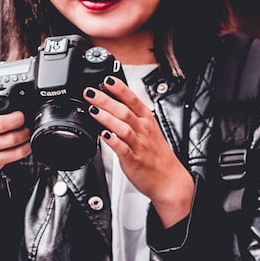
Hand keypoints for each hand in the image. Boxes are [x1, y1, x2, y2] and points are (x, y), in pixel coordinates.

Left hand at [83, 77, 194, 226]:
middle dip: (105, 100)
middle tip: (90, 92)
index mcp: (147, 120)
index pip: (132, 99)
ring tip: (93, 110)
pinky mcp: (133, 160)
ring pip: (122, 127)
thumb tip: (113, 102)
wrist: (169, 180)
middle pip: (124, 110)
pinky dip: (113, 141)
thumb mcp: (148, 129)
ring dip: (106, 118)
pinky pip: (122, 148)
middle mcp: (143, 130)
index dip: (119, 89)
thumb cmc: (156, 154)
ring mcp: (139, 145)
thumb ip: (132, 116)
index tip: (106, 80)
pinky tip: (104, 135)